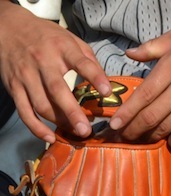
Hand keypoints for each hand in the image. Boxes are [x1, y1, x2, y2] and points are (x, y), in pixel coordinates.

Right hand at [0, 3, 108, 141]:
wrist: (10, 28)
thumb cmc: (47, 38)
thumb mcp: (71, 39)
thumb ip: (89, 60)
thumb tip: (106, 84)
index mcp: (61, 48)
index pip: (80, 63)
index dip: (95, 77)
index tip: (107, 92)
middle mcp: (42, 61)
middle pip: (57, 90)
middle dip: (72, 112)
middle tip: (86, 130)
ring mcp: (26, 75)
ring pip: (41, 104)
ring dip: (59, 122)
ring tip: (76, 132)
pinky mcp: (14, 87)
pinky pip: (24, 111)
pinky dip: (36, 128)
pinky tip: (50, 137)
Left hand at [109, 25, 170, 147]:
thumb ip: (155, 46)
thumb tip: (130, 54)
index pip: (143, 94)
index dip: (126, 112)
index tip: (114, 123)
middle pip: (151, 116)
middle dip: (133, 130)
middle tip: (122, 137)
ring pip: (167, 127)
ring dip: (151, 137)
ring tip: (141, 141)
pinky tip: (170, 141)